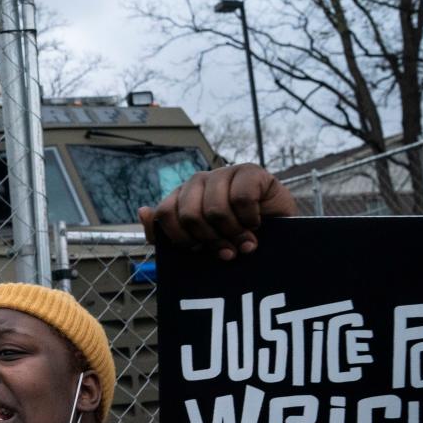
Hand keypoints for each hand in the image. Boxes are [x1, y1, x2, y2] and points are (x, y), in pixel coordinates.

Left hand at [138, 164, 296, 259]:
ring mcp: (224, 173)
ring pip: (215, 209)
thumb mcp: (199, 244)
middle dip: (210, 240)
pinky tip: (256, 224)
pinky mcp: (250, 171)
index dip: (182, 239)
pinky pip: (242, 198)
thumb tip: (143, 211)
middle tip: (227, 250)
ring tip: (244, 242)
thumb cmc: (234, 240)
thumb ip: (165, 233)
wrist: (279, 237)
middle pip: (190, 215)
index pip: (164, 214)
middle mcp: (199, 182)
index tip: (199, 250)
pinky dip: (250, 219)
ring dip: (233, 233)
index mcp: (181, 197)